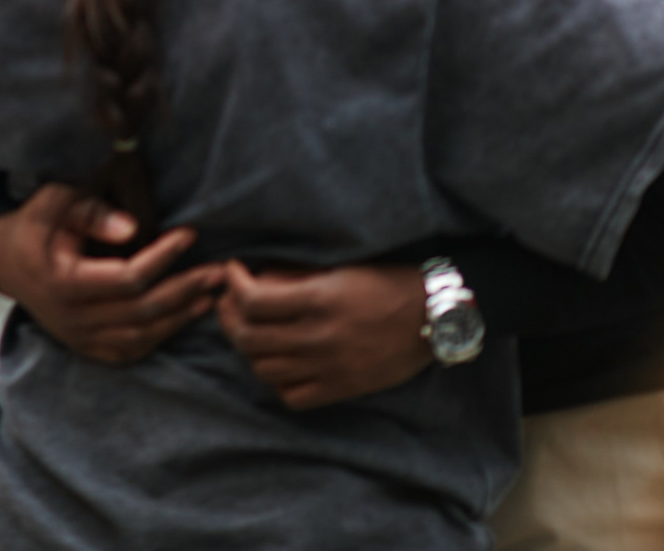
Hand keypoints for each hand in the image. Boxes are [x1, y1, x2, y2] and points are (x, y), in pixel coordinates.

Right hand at [0, 183, 224, 364]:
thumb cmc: (36, 224)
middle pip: (142, 310)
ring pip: (142, 334)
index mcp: (62, 282)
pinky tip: (187, 315)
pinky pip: (133, 348)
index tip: (190, 234)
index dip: (163, 257)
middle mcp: (71, 318)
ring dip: (182, 314)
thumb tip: (133, 228)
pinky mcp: (88, 348)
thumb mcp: (52, 203)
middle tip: (220, 269)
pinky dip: (163, 334)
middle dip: (186, 288)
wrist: (8, 263)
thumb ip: (89, 210)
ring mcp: (80, 338)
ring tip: (213, 292)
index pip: (127, 277)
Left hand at [217, 261, 430, 409]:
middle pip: (247, 336)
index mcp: (320, 300)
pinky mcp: (342, 389)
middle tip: (229, 301)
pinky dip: (277, 381)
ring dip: (248, 348)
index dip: (232, 283)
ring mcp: (330, 368)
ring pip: (262, 368)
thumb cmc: (387, 282)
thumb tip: (254, 278)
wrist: (435, 317)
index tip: (232, 271)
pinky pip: (291, 396)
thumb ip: (295, 275)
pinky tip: (280, 362)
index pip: (252, 300)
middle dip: (228, 315)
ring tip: (251, 330)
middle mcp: (320, 337)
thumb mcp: (340, 267)